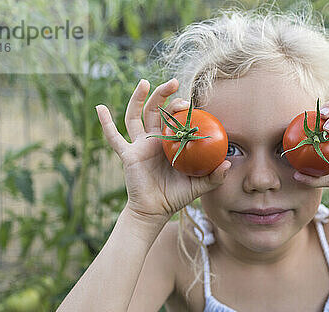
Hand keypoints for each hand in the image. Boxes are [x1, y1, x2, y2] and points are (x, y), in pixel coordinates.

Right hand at [96, 78, 230, 223]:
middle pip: (155, 110)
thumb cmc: (176, 196)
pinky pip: (114, 137)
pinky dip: (105, 123)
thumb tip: (228, 162)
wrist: (155, 211)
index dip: (180, 107)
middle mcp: (154, 140)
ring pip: (136, 116)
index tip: (188, 102)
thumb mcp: (199, 186)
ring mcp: (139, 145)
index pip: (175, 118)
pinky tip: (99, 107)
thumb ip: (215, 176)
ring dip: (138, 98)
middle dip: (163, 95)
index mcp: (170, 142)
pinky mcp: (128, 154)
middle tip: (173, 82)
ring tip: (144, 82)